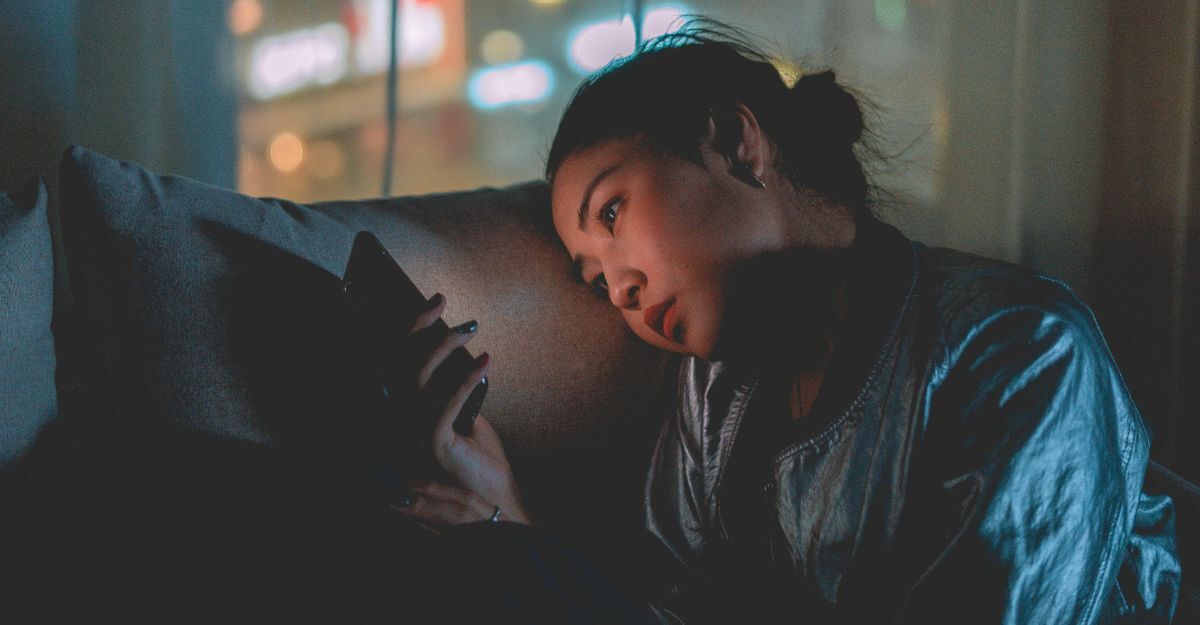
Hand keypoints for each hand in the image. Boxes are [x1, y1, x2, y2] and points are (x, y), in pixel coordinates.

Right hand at [392, 294, 532, 526]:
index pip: (398, 365)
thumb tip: (461, 359)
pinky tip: (485, 362)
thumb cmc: (481, 461)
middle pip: (399, 366)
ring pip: (418, 380)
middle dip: (421, 328)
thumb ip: (456, 394)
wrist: (496, 502)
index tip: (436, 303)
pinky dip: (465, 380)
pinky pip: (445, 405)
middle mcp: (401, 424)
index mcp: (405, 415)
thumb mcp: (466, 418)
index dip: (412, 331)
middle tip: (445, 303)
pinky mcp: (433, 447)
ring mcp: (412, 437)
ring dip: (445, 347)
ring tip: (471, 329)